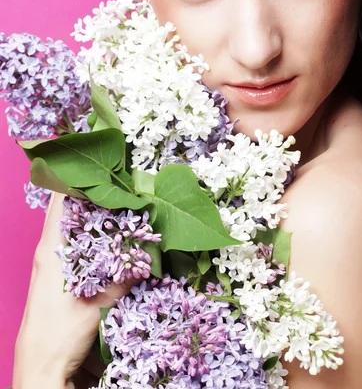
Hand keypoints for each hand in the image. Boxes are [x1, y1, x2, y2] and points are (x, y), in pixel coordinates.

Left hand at [13, 191, 139, 387]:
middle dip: (92, 196)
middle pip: (69, 212)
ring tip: (122, 207)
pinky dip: (94, 239)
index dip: (78, 179)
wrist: (40, 371)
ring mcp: (53, 267)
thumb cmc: (58, 336)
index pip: (60, 201)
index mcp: (50, 250)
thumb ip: (121, 279)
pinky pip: (77, 248)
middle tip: (121, 185)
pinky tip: (113, 241)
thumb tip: (146, 259)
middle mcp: (49, 253)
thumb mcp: (95, 305)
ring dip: (94, 218)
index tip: (101, 166)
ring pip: (74, 230)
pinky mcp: (59, 281)